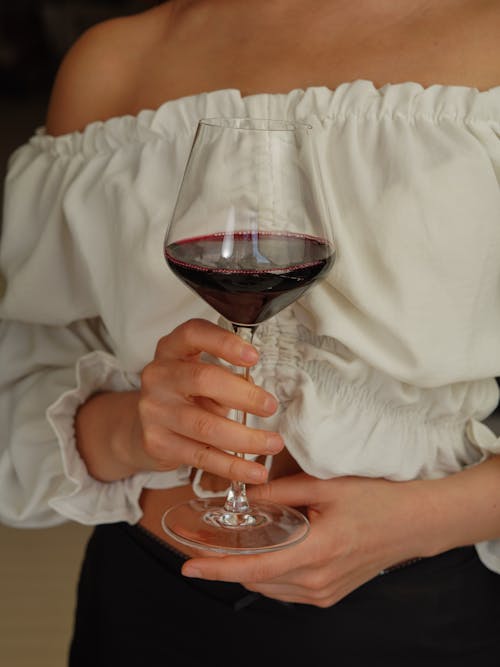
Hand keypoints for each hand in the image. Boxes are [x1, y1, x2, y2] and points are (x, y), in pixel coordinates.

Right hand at [134, 318, 282, 481]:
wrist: (143, 427)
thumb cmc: (186, 394)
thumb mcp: (201, 375)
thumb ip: (226, 378)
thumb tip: (257, 395)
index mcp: (171, 349)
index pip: (193, 334)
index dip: (224, 343)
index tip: (254, 356)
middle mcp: (158, 376)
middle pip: (203, 380)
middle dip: (244, 395)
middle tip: (271, 406)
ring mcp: (154, 410)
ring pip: (205, 426)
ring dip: (246, 438)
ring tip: (274, 442)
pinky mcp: (157, 443)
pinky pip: (202, 457)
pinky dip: (233, 467)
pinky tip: (256, 472)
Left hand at [181, 472, 435, 605]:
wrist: (413, 524)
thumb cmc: (375, 501)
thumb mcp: (326, 486)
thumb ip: (281, 491)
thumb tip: (246, 493)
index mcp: (315, 552)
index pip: (254, 568)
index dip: (218, 568)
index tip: (189, 564)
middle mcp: (316, 581)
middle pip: (256, 579)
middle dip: (228, 563)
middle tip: (209, 541)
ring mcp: (323, 593)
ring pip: (269, 586)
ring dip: (249, 567)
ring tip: (238, 542)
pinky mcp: (328, 595)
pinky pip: (285, 589)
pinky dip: (269, 572)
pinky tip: (270, 549)